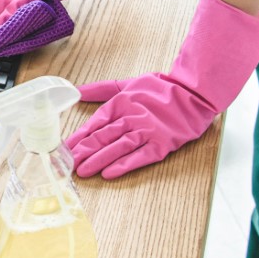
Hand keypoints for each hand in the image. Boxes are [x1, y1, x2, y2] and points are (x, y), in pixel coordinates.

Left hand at [67, 0, 258, 179]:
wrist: (194, 93)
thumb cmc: (160, 89)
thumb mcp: (127, 83)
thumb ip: (101, 89)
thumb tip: (76, 90)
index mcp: (121, 103)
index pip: (94, 123)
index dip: (79, 136)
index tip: (64, 147)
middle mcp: (131, 117)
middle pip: (102, 137)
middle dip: (83, 152)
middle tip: (66, 164)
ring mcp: (147, 132)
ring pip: (117, 147)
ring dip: (98, 160)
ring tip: (82, 172)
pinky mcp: (162, 145)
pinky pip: (140, 157)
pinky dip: (124, 165)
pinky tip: (109, 174)